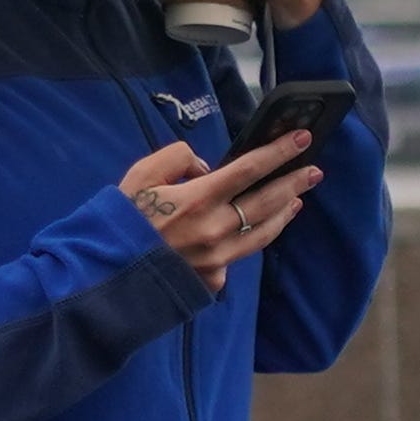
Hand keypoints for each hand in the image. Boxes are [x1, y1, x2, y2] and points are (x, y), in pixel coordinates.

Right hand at [119, 134, 321, 293]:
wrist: (105, 277)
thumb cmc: (120, 223)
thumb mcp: (140, 176)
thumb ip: (177, 159)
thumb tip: (205, 168)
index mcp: (198, 199)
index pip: (251, 169)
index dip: (279, 152)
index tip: (301, 139)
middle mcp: (215, 230)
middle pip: (267, 202)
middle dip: (295, 182)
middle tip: (314, 170)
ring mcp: (216, 260)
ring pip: (262, 233)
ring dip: (284, 214)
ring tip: (297, 200)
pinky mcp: (211, 281)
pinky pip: (236, 259)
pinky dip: (245, 243)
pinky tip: (252, 234)